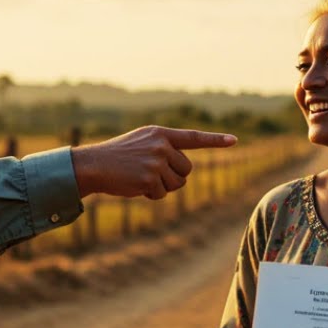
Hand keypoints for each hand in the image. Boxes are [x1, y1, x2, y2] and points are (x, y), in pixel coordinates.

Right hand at [70, 126, 236, 199]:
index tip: (234, 140)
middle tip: (151, 173)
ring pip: (177, 184)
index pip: (194, 137)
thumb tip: (184, 170)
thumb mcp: (142, 143)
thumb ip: (164, 148)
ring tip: (141, 177)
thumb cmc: (118, 156)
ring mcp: (156, 161)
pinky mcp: (150, 178)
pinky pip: (162, 194)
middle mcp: (161, 145)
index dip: (215, 140)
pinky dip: (151, 194)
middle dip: (173, 176)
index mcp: (161, 133)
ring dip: (163, 186)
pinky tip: (135, 185)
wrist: (94, 164)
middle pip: (187, 169)